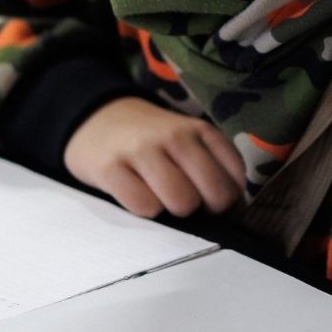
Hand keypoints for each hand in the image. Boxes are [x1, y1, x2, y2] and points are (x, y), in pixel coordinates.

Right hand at [65, 96, 247, 217]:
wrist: (96, 118)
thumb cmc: (149, 142)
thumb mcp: (187, 141)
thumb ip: (212, 167)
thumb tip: (232, 212)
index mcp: (200, 131)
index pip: (235, 180)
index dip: (229, 202)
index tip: (212, 204)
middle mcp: (175, 137)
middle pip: (216, 195)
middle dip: (204, 209)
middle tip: (185, 203)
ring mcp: (143, 150)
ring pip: (182, 202)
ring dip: (172, 211)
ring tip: (159, 198)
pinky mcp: (111, 168)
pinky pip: (144, 206)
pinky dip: (143, 210)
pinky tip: (135, 194)